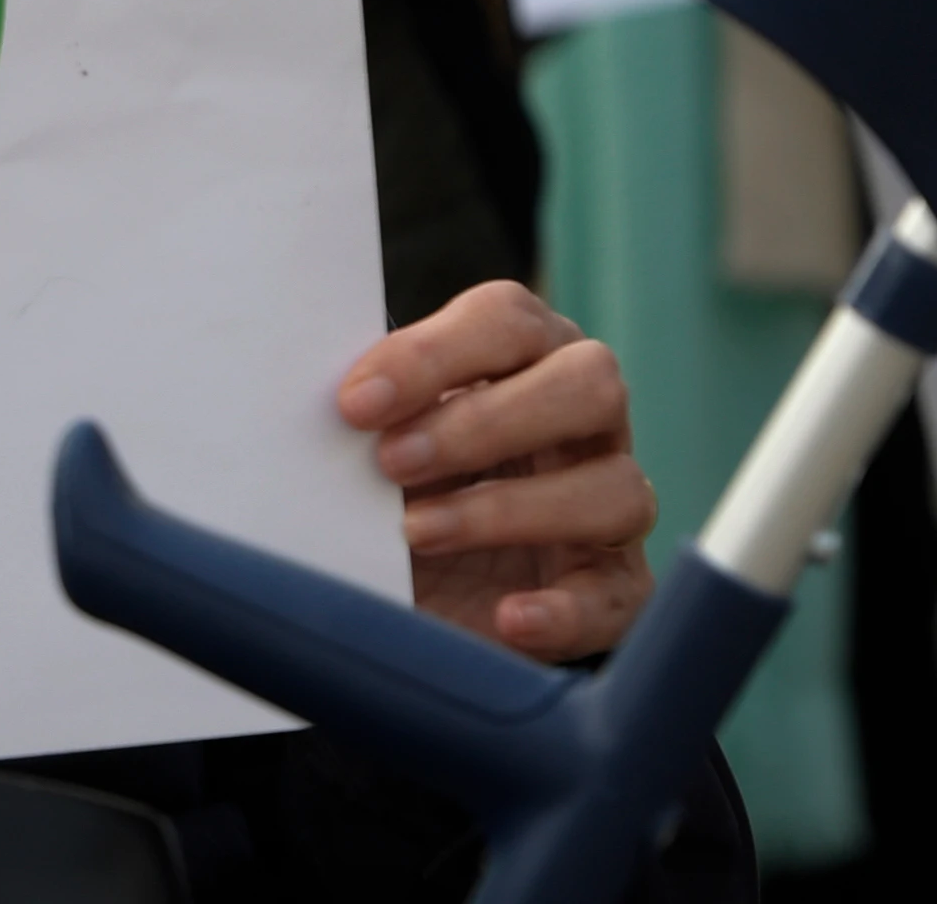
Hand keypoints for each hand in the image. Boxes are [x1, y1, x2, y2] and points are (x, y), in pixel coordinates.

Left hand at [336, 280, 654, 661]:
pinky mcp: (617, 590)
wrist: (415, 596)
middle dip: (485, 421)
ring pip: (617, 488)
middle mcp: (586, 423)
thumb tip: (317, 406)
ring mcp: (612, 505)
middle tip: (392, 461)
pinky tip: (507, 616)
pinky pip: (619, 596)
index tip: (354, 403)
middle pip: (589, 382)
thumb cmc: (390, 493)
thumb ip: (363, 417)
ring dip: (511, 509)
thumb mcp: (372, 447)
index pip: (509, 319)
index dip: (433, 353)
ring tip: (419, 532)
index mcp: (526, 359)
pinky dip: (564, 608)